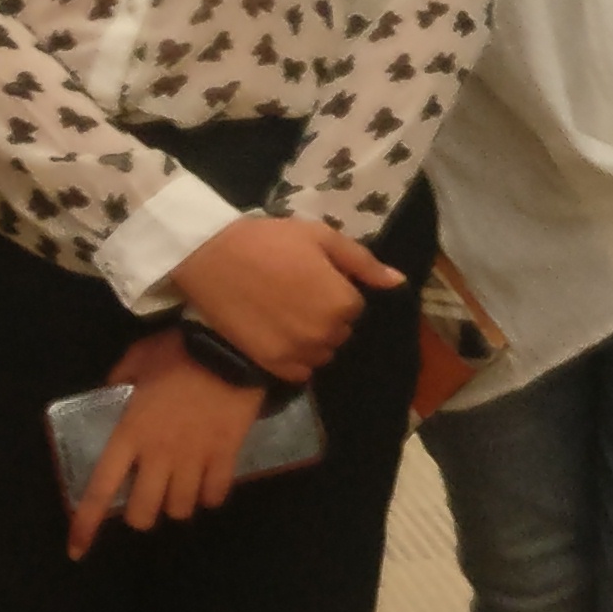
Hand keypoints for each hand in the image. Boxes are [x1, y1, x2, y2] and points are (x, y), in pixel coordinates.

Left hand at [65, 334, 262, 554]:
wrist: (230, 348)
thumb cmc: (178, 352)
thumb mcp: (137, 358)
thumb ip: (120, 378)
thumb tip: (115, 390)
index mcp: (130, 435)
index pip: (101, 490)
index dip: (86, 525)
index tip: (76, 552)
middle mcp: (158, 456)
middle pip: (144, 514)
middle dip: (142, 514)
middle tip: (148, 498)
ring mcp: (194, 460)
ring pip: (180, 510)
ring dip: (176, 504)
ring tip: (180, 489)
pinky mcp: (225, 457)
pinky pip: (215, 495)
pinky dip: (210, 495)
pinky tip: (209, 482)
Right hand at [169, 214, 401, 382]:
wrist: (212, 257)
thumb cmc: (270, 241)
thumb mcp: (322, 238)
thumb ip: (363, 264)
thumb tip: (399, 283)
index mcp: (342, 302)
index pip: (355, 307)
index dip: (336, 290)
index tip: (312, 277)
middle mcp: (325, 333)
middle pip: (340, 332)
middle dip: (327, 316)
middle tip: (296, 293)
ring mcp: (298, 352)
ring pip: (323, 354)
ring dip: (313, 339)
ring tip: (286, 314)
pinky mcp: (272, 365)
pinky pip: (300, 372)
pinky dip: (296, 358)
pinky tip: (279, 335)